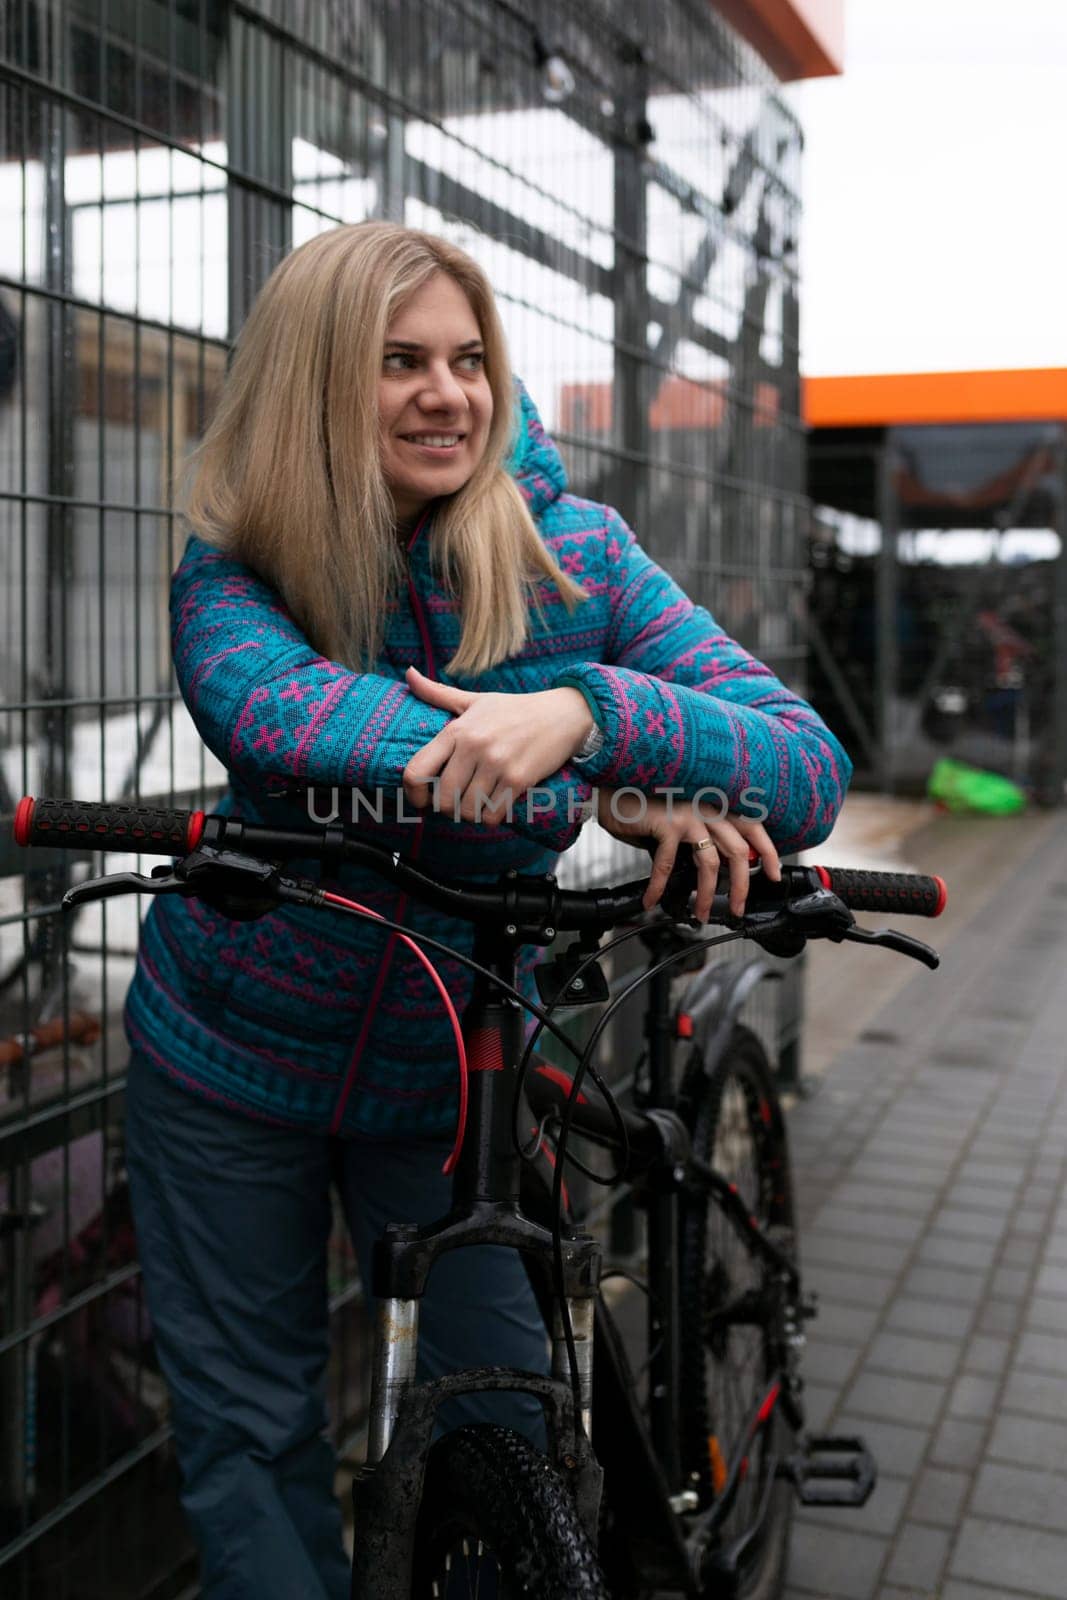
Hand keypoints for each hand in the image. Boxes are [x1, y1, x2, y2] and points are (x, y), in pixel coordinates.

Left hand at [402, 666, 593, 822]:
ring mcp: (497, 764)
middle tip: (456, 803)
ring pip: (467, 810)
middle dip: (447, 808)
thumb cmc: (514, 709)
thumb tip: (408, 674)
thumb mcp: (475, 700)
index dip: (413, 794)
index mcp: (457, 730)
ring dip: (470, 814)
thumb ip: (437, 692)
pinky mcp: (518, 779)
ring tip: (476, 804)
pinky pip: (492, 814)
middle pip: (442, 799)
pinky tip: (494, 805)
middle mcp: (474, 746)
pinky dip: (491, 816)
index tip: (422, 801)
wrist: (562, 714)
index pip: (417, 771)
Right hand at [595, 788, 780, 920]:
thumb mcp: (680, 816)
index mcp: (716, 802)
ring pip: (711, 863)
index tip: (774, 876)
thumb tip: (711, 868)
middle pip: (738, 852)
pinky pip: (668, 864)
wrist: (612, 787)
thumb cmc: (643, 802)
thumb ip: (698, 835)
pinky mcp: (667, 823)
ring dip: (706, 895)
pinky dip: (659, 886)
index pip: (754, 827)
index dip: (767, 853)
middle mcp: (708, 805)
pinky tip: (652, 900)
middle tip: (737, 908)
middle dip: (741, 887)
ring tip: (700, 914)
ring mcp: (689, 814)